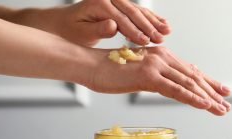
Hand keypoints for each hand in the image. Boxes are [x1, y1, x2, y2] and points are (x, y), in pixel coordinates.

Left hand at [51, 0, 170, 45]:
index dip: (134, 30)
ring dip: (154, 22)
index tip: (146, 42)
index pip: (121, 18)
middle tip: (161, 39)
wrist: (64, 24)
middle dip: (148, 27)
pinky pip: (138, 11)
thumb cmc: (71, 31)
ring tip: (167, 32)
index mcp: (99, 3)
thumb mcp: (81, 33)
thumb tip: (113, 25)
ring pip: (138, 11)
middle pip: (132, 12)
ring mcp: (115, 0)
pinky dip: (151, 19)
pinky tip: (163, 24)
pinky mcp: (120, 6)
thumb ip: (97, 29)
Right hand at [87, 46, 230, 115]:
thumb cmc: (110, 72)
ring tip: (221, 109)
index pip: (189, 71)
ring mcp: (156, 66)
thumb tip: (169, 86)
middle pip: (193, 78)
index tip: (222, 91)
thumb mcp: (137, 74)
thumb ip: (156, 78)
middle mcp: (162, 57)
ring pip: (188, 84)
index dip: (207, 82)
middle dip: (212, 92)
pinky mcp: (148, 76)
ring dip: (208, 98)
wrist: (90, 66)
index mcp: (161, 56)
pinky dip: (192, 98)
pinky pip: (175, 90)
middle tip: (226, 104)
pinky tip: (205, 105)